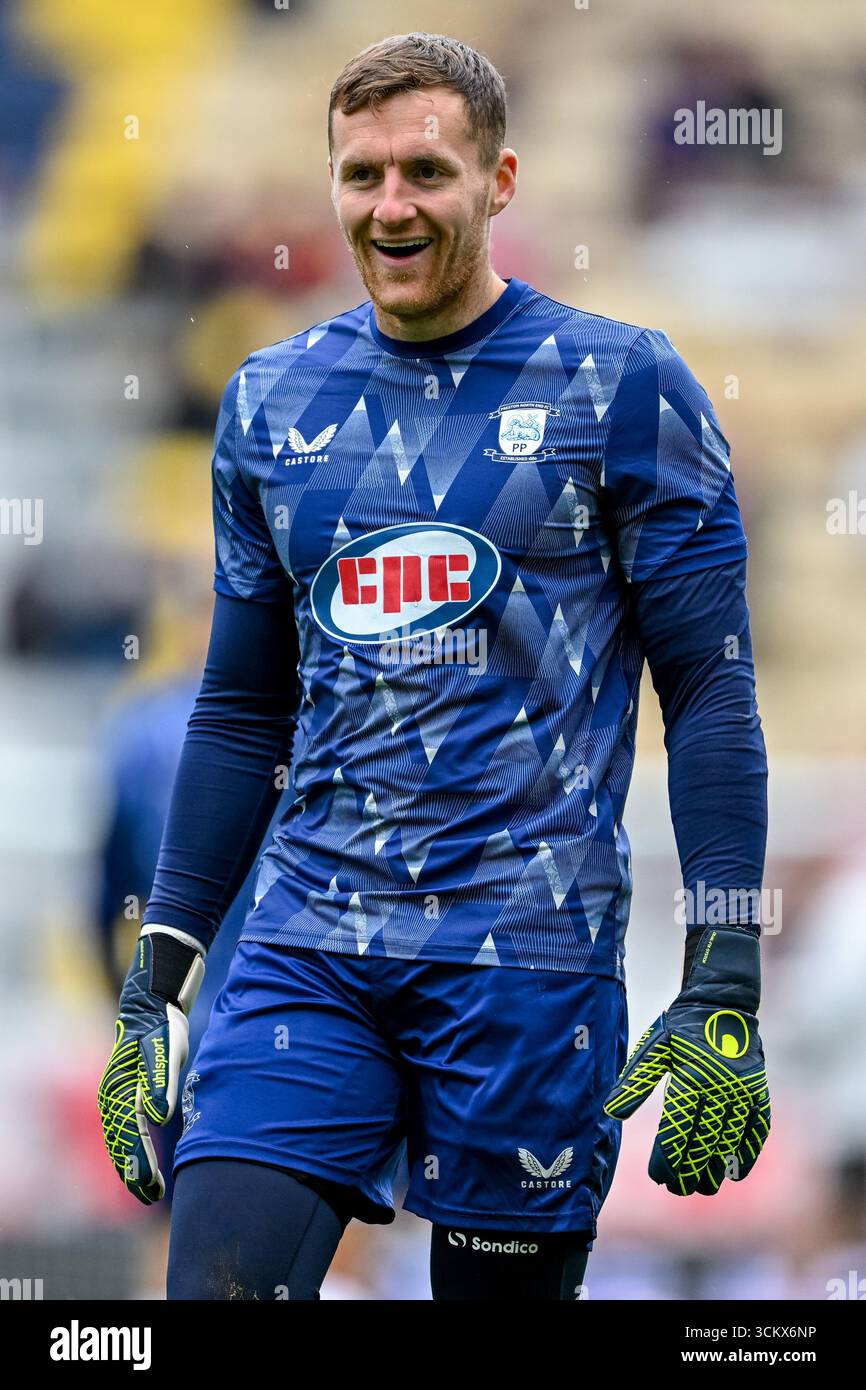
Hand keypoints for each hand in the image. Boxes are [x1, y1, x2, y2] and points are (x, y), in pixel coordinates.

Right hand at [97, 928, 204, 1203]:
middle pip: (121, 1145)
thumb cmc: (161, 1029)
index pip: (128, 1139)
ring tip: (150, 1189)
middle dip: (135, 1173)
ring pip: (122, 1139)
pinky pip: (127, 1128)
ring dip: (133, 1165)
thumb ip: (162, 1084)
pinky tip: (146, 1160)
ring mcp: (118, 1096)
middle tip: (153, 1196)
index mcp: (119, 1093)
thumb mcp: (166, 1052)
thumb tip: (160, 1119)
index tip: (154, 1189)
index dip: (140, 1166)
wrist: (152, 1006)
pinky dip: (134, 1148)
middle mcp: (113, 1098)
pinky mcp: (128, 1092)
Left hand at [603, 925, 769, 1195]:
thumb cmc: (680, 1027)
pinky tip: (734, 1173)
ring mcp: (744, 1091)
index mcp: (692, 1077)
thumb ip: (635, 1083)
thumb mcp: (653, 1049)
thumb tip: (611, 1112)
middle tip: (676, 1190)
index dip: (668, 1158)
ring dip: (716, 1168)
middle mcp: (721, 1087)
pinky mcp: (759, 1091)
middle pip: (705, 1141)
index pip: (678, 1130)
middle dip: (689, 1170)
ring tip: (701, 1188)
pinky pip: (757, 1129)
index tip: (657, 1178)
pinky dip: (747, 1153)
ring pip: (730, 1141)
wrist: (722, 1002)